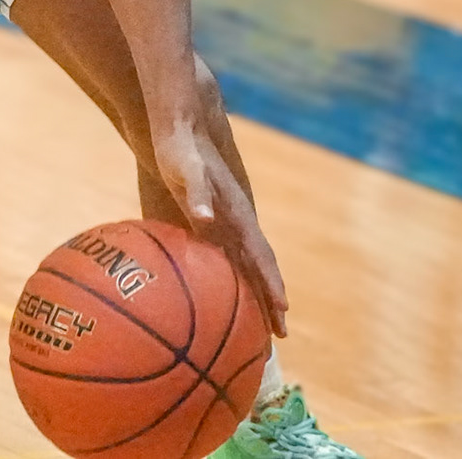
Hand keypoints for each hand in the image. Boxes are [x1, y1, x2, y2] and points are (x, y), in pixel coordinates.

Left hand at [153, 115, 288, 337]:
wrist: (179, 127)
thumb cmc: (180, 149)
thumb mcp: (187, 169)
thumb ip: (197, 193)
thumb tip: (207, 220)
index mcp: (236, 214)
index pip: (260, 256)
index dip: (272, 284)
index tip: (283, 312)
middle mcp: (236, 221)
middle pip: (259, 267)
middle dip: (270, 300)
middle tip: (279, 335)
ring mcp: (225, 221)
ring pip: (245, 265)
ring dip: (255, 293)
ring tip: (260, 325)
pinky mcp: (208, 219)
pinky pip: (225, 256)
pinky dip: (232, 279)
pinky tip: (222, 297)